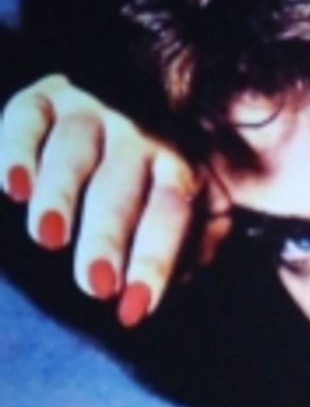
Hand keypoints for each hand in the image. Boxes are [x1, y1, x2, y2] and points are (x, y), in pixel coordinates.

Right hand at [2, 75, 212, 324]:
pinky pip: (27, 119)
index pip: (169, 214)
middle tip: (95, 282)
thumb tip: (186, 280)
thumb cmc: (152, 184)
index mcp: (176, 167)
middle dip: (107, 236)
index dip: (154, 261)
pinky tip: (13, 187)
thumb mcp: (192, 209)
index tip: (135, 306)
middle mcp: (136, 135)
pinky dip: (16, 151)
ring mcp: (89, 112)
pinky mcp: (44, 99)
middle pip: (119, 189)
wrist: (124, 110)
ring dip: (60, 195)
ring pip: (72, 153)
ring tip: (50, 237)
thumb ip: (194, 245)